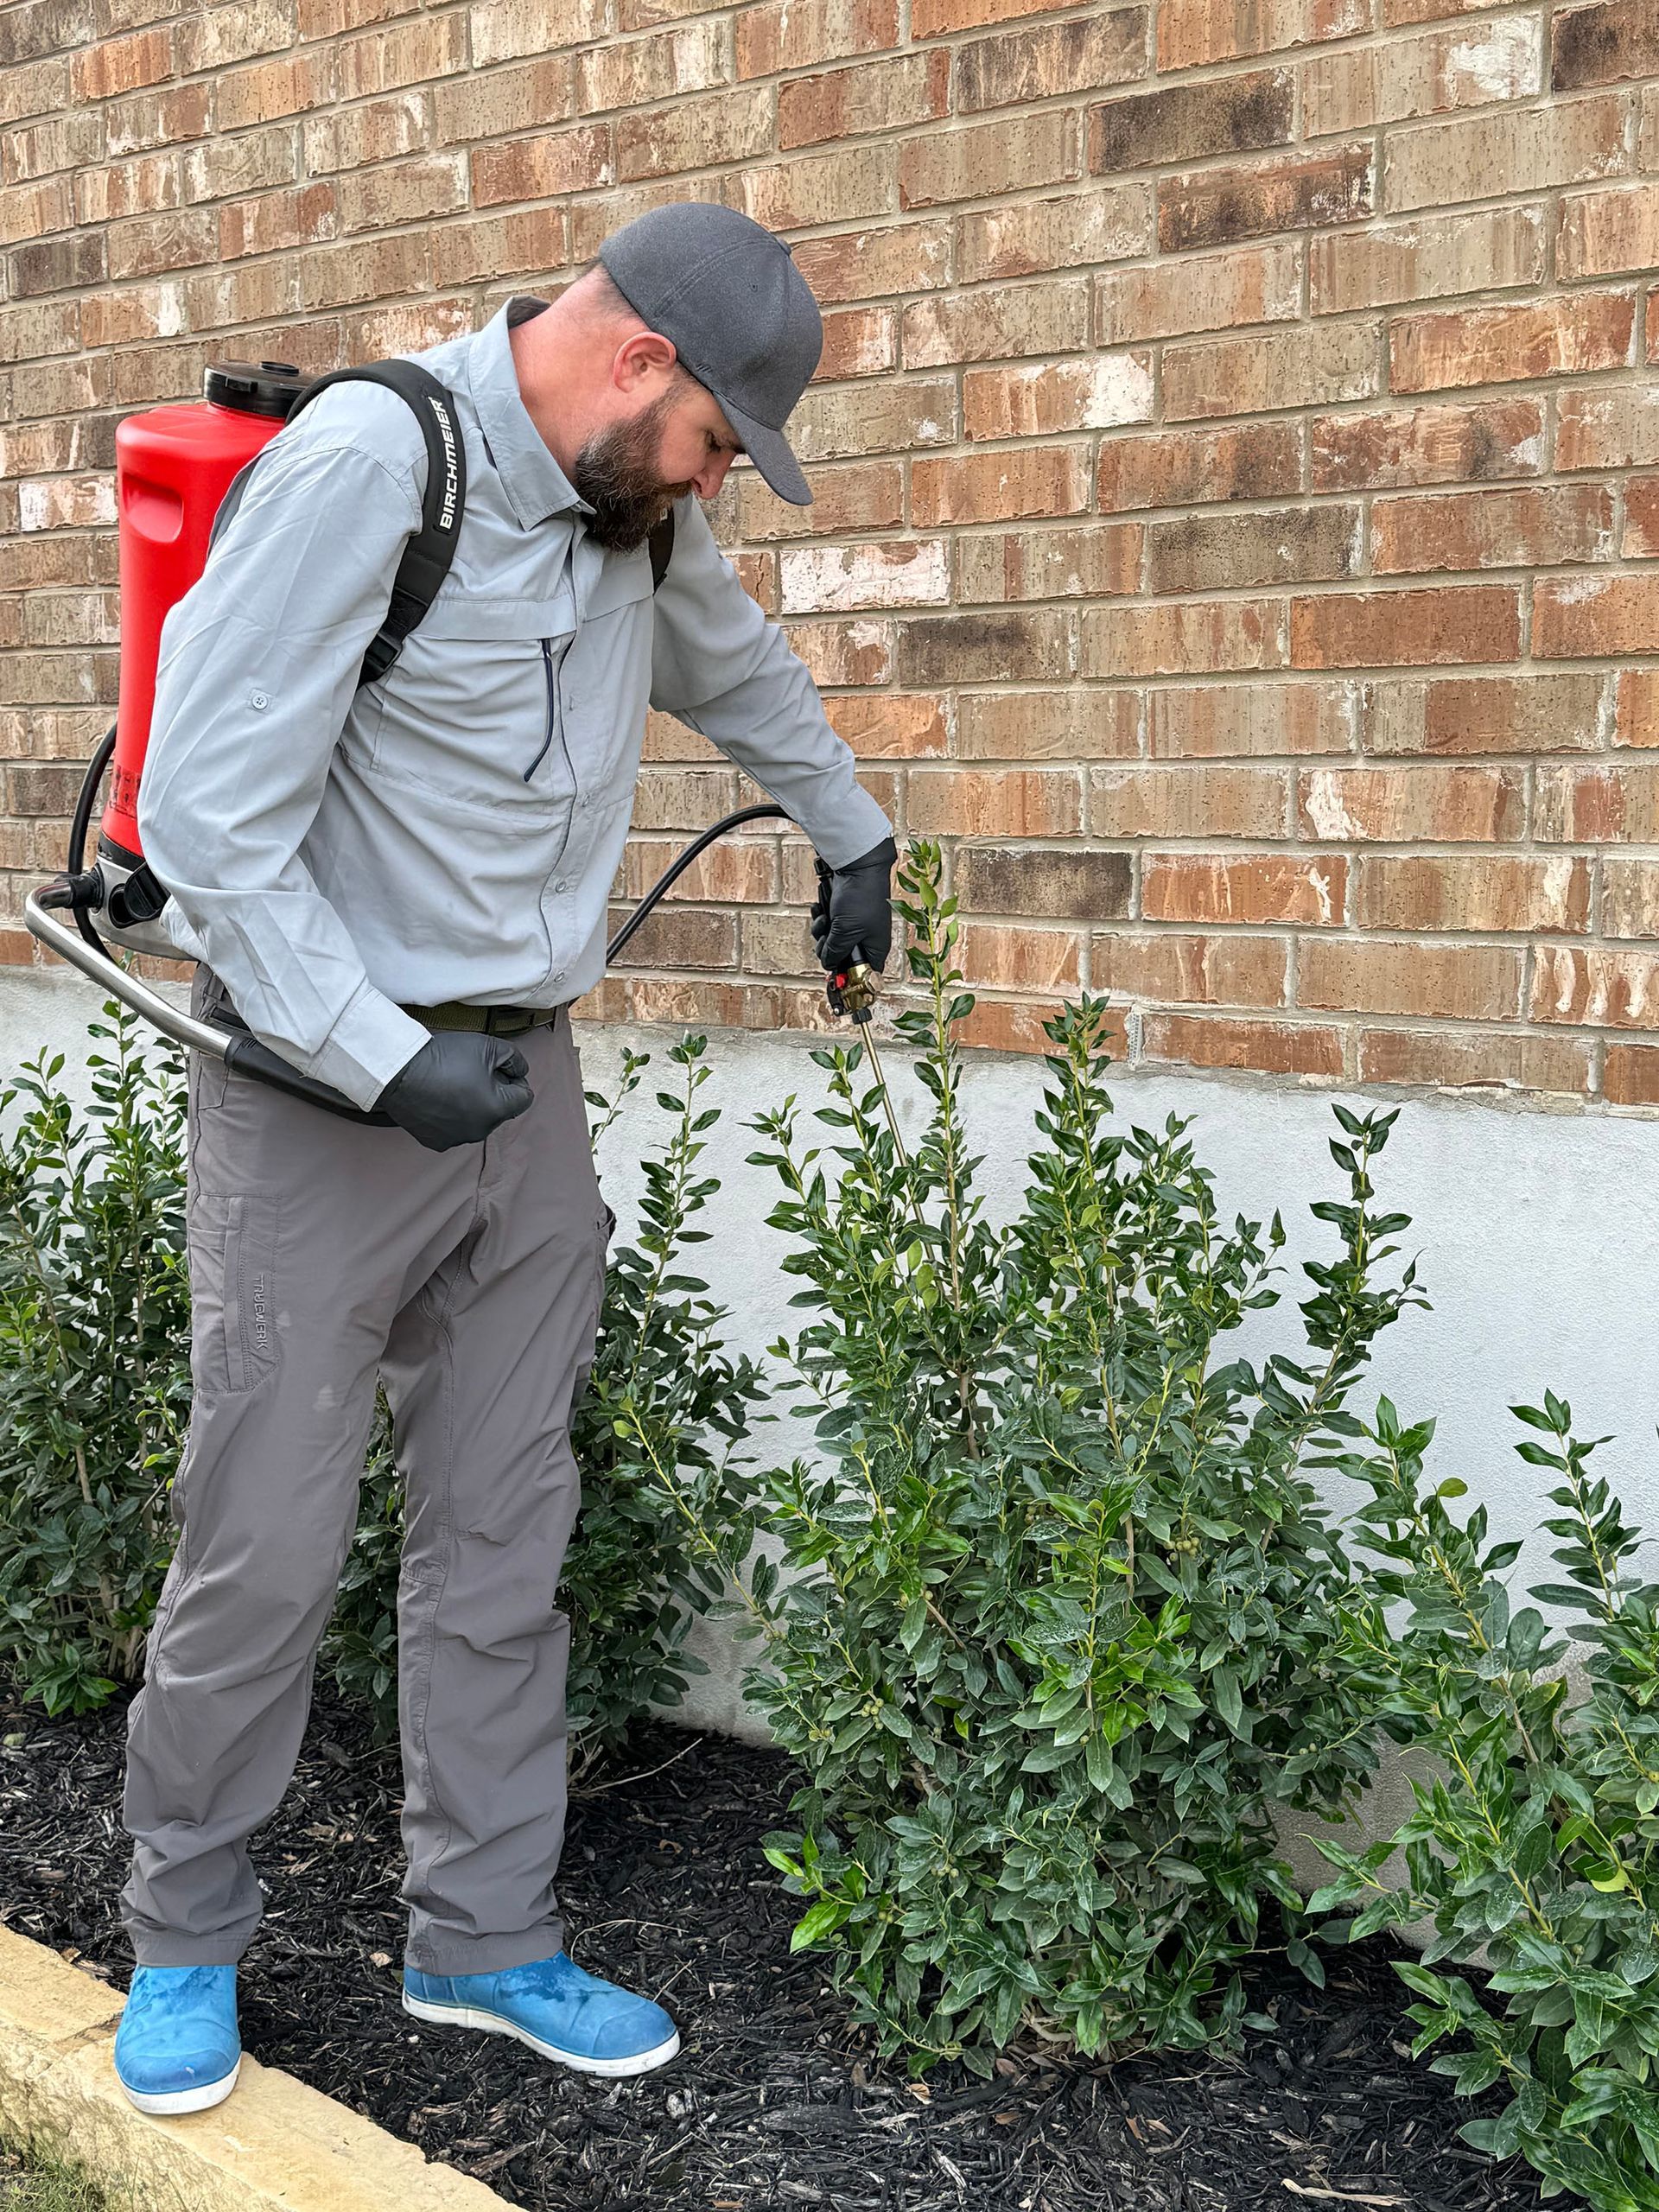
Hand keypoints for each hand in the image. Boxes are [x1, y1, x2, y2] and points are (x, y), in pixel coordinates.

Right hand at [378, 1032, 533, 1150]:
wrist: (398, 1071)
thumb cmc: (443, 1058)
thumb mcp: (488, 1046)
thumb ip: (515, 1059)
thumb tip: (520, 1071)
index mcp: (497, 1110)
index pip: (523, 1097)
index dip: (513, 1077)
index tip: (495, 1067)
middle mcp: (480, 1131)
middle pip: (500, 1110)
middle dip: (493, 1092)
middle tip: (470, 1072)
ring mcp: (457, 1139)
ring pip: (477, 1120)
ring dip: (472, 1105)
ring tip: (452, 1084)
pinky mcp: (436, 1141)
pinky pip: (454, 1128)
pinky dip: (451, 1115)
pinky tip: (438, 1098)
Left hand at [810, 836, 896, 974]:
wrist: (857, 865)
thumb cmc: (860, 897)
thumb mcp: (845, 932)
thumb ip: (835, 952)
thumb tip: (828, 964)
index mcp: (876, 948)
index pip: (866, 975)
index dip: (851, 980)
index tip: (837, 985)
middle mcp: (866, 939)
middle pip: (841, 959)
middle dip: (828, 950)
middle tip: (825, 939)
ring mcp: (854, 926)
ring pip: (830, 942)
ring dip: (821, 931)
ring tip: (824, 918)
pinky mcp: (842, 914)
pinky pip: (827, 925)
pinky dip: (821, 918)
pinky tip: (821, 908)